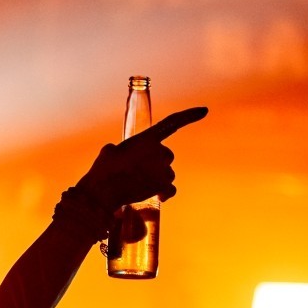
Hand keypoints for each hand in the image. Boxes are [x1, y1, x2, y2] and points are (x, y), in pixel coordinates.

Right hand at [76, 106, 207, 211]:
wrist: (102, 192)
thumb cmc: (102, 172)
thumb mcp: (108, 152)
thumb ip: (120, 148)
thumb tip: (116, 153)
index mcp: (146, 138)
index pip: (172, 122)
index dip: (190, 115)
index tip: (205, 110)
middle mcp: (158, 151)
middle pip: (167, 156)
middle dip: (157, 163)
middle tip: (138, 172)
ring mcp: (161, 169)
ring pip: (168, 174)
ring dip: (158, 179)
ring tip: (140, 184)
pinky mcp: (162, 186)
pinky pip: (170, 189)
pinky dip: (165, 193)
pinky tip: (157, 196)